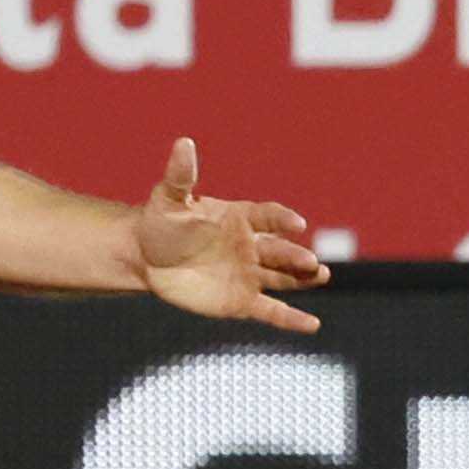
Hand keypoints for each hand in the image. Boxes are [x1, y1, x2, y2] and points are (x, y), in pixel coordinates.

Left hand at [133, 137, 328, 332]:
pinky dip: (292, 320)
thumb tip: (184, 143)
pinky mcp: (242, 302)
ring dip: (304, 278)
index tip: (296, 224)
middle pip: (281, 250)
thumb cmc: (161, 223)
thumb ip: (181, 176)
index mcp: (241, 218)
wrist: (147, 259)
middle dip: (296, 256)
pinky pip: (272, 311)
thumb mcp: (169, 199)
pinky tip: (312, 325)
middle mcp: (253, 246)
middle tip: (310, 262)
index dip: (282, 220)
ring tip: (322, 276)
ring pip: (284, 278)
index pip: (268, 216)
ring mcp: (250, 275)